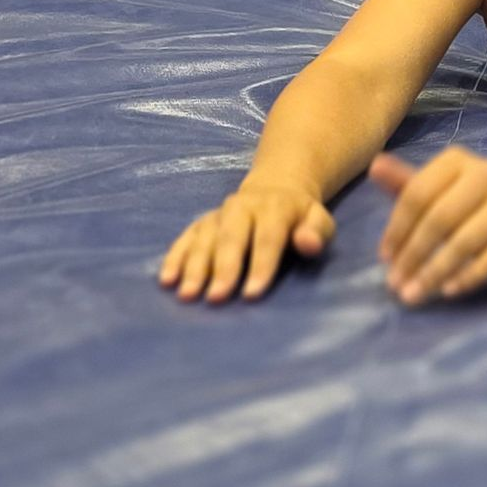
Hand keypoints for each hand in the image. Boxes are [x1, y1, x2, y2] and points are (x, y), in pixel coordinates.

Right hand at [159, 177, 335, 303]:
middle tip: (216, 298)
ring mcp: (219, 214)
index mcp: (275, 208)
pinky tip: (167, 280)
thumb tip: (308, 243)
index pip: (267, 237)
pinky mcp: (202, 223)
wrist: (275, 189)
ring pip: (204, 239)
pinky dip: (175, 258)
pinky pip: (185, 238)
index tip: (252, 294)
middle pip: (231, 237)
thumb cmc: (300, 217)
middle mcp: (243, 207)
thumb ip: (317, 232)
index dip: (261, 266)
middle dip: (223, 268)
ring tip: (188, 295)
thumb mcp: (319, 220)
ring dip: (194, 267)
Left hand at [372, 149, 486, 303]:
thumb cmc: (472, 206)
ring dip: (435, 272)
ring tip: (415, 294)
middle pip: (439, 217)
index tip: (384, 258)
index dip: (397, 228)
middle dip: (413, 254)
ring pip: (465, 241)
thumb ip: (406, 184)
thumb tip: (375, 165)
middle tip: (395, 284)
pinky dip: (470, 277)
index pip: (418, 193)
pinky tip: (449, 292)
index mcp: (458, 161)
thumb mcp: (438, 192)